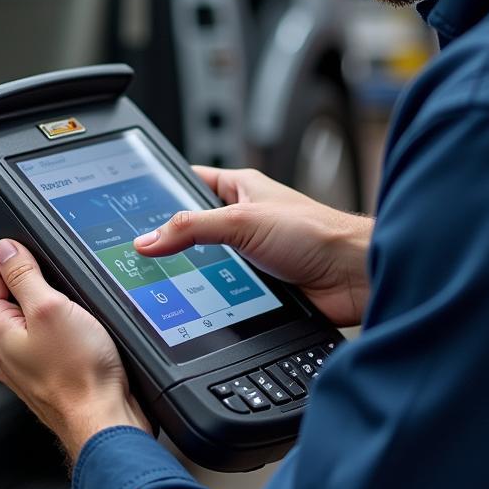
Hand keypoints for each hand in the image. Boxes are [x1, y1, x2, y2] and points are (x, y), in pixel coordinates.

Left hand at [0, 239, 151, 463]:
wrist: (105, 421)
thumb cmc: (80, 374)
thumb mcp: (51, 308)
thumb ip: (24, 275)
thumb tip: (4, 249)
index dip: (10, 259)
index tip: (35, 256)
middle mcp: (3, 351)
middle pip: (7, 297)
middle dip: (34, 282)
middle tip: (63, 287)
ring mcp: (24, 365)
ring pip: (30, 318)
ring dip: (51, 306)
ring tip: (76, 313)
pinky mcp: (46, 374)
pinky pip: (47, 339)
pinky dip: (62, 329)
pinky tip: (83, 333)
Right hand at [135, 166, 372, 326]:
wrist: (356, 277)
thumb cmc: (318, 233)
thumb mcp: (243, 221)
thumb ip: (193, 229)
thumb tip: (149, 239)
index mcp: (240, 188)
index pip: (189, 183)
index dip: (162, 194)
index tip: (132, 209)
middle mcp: (244, 219)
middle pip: (193, 229)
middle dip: (173, 242)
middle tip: (142, 254)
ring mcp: (251, 254)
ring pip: (207, 263)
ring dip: (195, 274)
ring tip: (164, 282)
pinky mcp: (259, 286)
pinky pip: (223, 291)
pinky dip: (212, 298)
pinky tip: (198, 305)